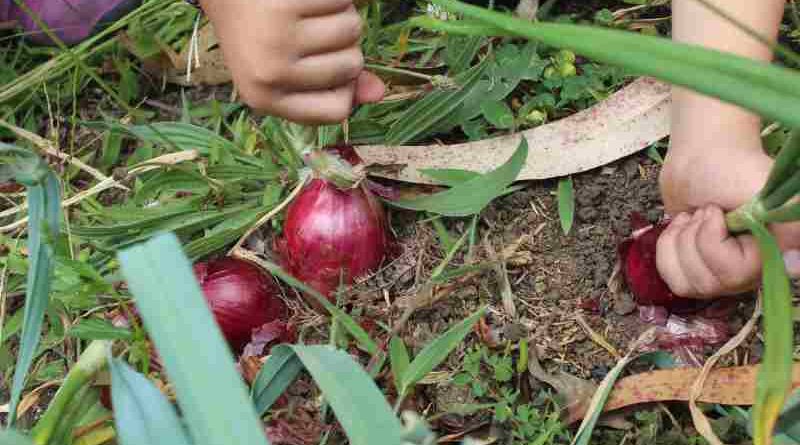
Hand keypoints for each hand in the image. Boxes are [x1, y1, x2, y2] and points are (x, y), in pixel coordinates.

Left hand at [199, 0, 384, 123]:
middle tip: (313, 29)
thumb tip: (380, 92)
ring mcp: (276, 37)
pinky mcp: (285, 3)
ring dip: (343, 14)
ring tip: (310, 10)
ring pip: (352, 29)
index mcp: (265, 99)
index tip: (328, 67)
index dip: (344, 88)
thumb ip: (332, 85)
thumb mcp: (284, 68)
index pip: (337, 111)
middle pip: (351, 66)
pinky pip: (342, 1)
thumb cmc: (258, 31)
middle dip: (345, 45)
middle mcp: (269, 73)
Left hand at [656, 146, 799, 297]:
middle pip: (709, 282)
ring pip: (688, 284)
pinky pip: (672, 279)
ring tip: (697, 216)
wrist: (703, 160)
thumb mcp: (766, 190)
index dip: (714, 245)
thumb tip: (793, 265)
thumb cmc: (735, 169)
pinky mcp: (696, 274)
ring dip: (682, 240)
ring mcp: (723, 278)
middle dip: (696, 235)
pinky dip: (668, 247)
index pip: (736, 273)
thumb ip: (789, 219)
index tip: (716, 212)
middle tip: (707, 209)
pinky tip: (683, 227)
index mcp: (775, 255)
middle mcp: (752, 274)